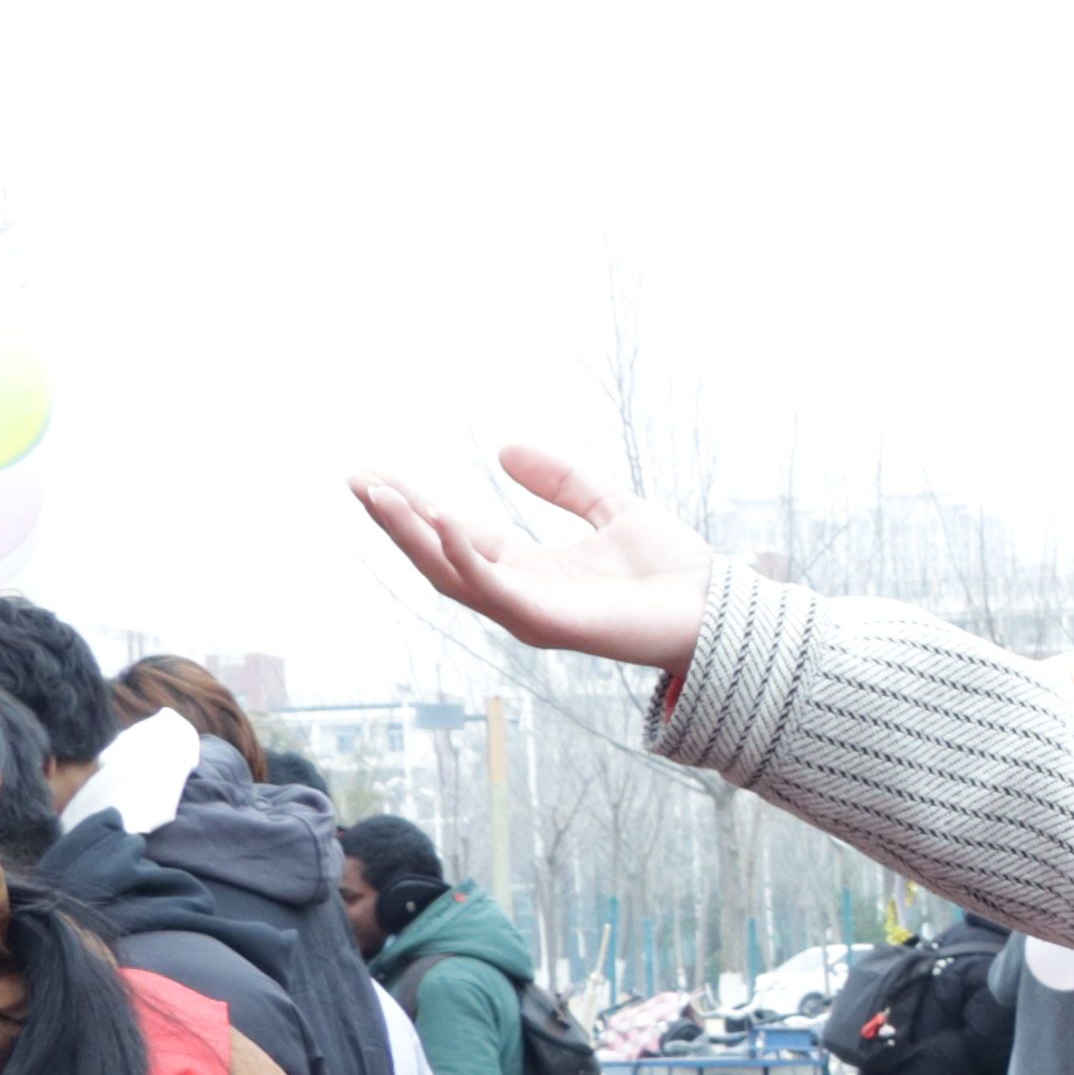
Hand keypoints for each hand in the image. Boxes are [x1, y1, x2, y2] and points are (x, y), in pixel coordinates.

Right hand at [349, 446, 719, 673]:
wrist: (718, 608)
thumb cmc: (672, 571)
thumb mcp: (609, 508)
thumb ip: (561, 482)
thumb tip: (504, 450)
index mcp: (528, 570)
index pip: (454, 535)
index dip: (413, 506)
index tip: (373, 473)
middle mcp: (519, 595)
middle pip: (437, 556)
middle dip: (395, 520)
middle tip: (355, 480)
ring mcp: (531, 613)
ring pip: (451, 575)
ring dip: (412, 534)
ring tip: (378, 493)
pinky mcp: (551, 624)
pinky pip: (494, 590)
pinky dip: (464, 556)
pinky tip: (443, 518)